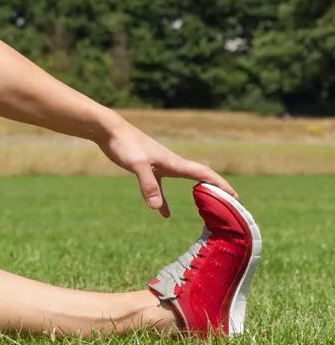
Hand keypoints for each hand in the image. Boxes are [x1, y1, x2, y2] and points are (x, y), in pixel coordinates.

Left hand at [95, 119, 236, 217]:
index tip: (236, 196)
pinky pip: (160, 187)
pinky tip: (162, 214)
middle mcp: (170, 163)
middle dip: (215, 188)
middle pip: (199, 176)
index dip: (221, 184)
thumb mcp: (137, 166)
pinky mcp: (146, 168)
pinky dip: (163, 200)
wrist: (109, 129)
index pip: (204, 173)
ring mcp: (158, 165)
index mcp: (173, 162)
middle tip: (230, 202)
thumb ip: (148, 185)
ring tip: (206, 208)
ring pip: (182, 182)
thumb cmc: (124, 144)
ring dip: (194, 193)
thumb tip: (157, 209)